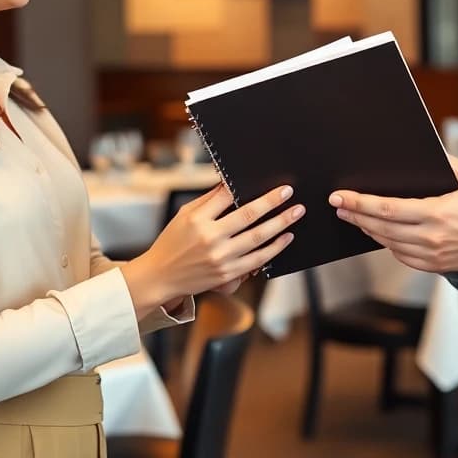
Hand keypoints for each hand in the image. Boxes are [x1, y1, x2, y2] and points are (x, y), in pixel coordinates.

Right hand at [120, 185, 300, 316]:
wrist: (160, 276)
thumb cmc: (172, 242)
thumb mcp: (184, 215)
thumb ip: (209, 200)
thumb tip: (230, 183)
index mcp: (197, 219)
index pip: (226, 195)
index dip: (247, 186)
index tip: (265, 181)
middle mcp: (209, 238)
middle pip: (248, 215)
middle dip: (272, 202)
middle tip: (288, 192)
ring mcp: (220, 258)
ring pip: (258, 238)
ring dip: (280, 223)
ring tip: (296, 212)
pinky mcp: (227, 274)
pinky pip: (257, 259)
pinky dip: (274, 248)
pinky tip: (286, 238)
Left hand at [330, 155, 457, 273]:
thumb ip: (447, 163)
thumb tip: (428, 152)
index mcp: (437, 213)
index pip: (387, 209)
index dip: (360, 203)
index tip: (341, 197)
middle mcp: (431, 237)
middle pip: (381, 228)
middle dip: (355, 215)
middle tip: (337, 206)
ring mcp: (433, 254)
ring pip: (389, 244)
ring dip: (368, 230)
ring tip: (353, 218)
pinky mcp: (437, 266)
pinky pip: (403, 257)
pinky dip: (388, 246)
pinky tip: (380, 235)